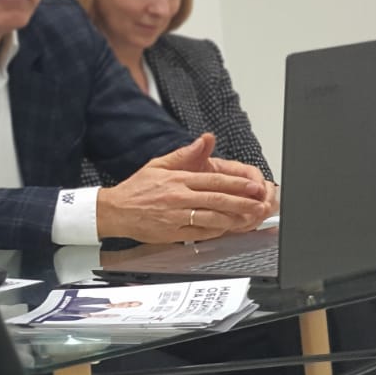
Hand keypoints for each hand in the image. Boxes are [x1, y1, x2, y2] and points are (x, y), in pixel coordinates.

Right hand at [95, 133, 273, 243]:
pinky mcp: (173, 232)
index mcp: (177, 179)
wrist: (115, 210)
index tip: (254, 186)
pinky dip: (216, 231)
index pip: (214, 180)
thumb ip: (184, 154)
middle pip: (217, 199)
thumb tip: (204, 140)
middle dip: (242, 201)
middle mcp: (178, 197)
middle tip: (260, 203)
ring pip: (212, 217)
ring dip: (234, 218)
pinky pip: (200, 233)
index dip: (238, 184)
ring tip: (249, 217)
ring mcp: (176, 216)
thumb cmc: (137, 189)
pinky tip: (227, 228)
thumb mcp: (158, 164)